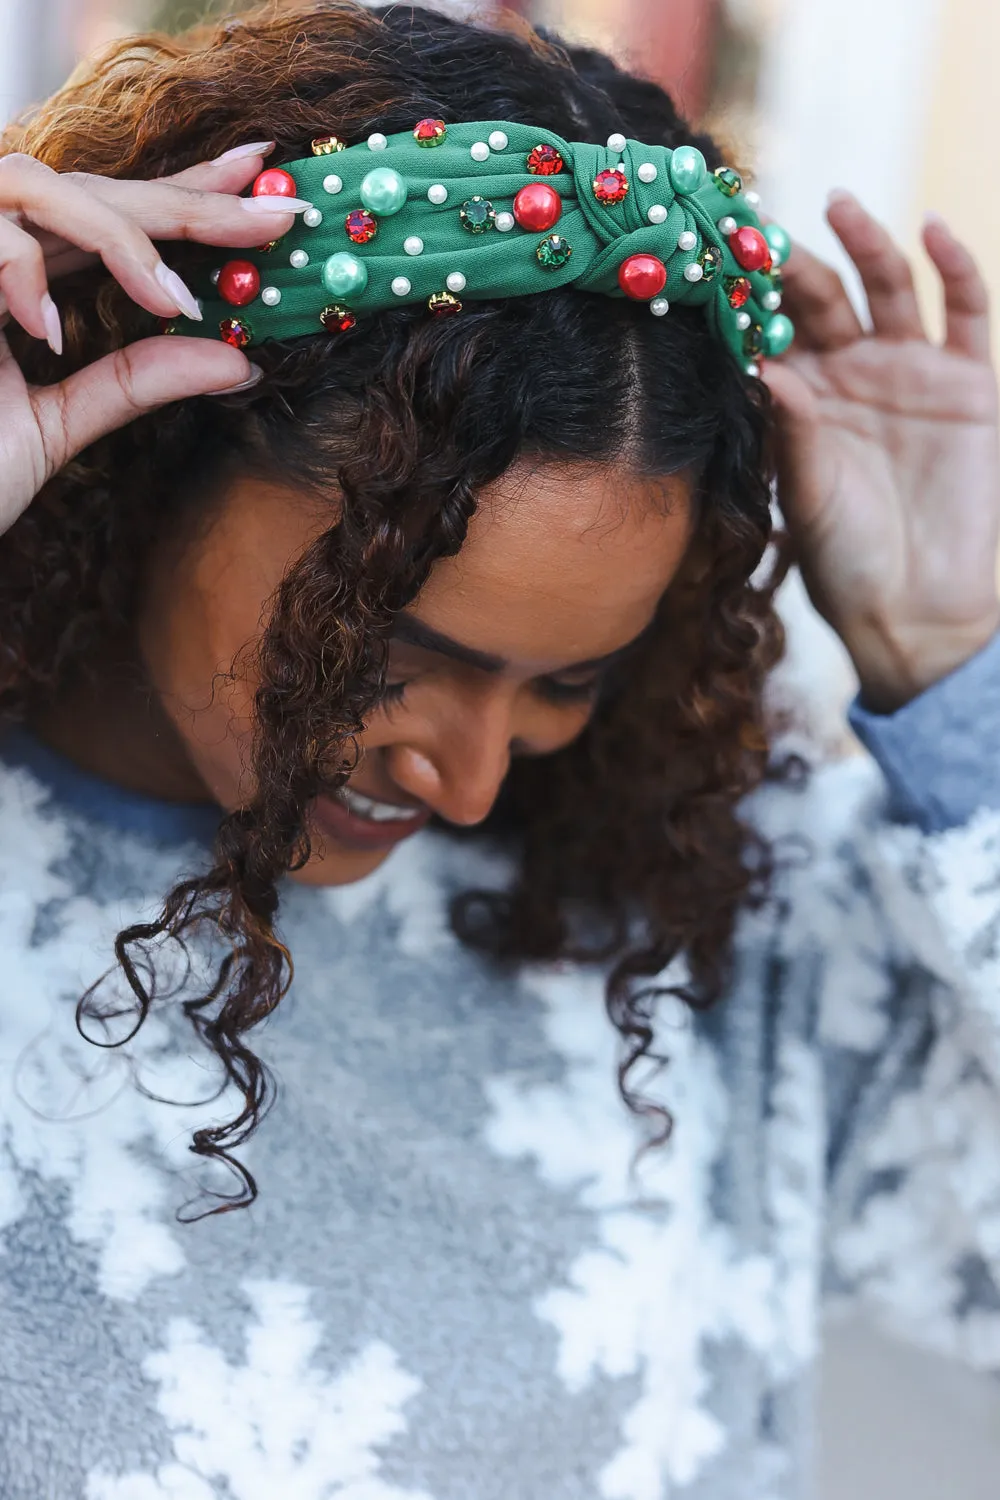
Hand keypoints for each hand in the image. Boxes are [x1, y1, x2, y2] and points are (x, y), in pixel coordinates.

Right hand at [0, 143, 308, 537]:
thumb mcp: (57, 425)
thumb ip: (135, 383)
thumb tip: (238, 361)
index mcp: (21, 281)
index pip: (113, 222)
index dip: (185, 197)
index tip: (264, 184)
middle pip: (91, 190)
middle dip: (185, 201)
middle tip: (271, 217)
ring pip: (36, 186)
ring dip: (115, 233)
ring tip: (174, 297)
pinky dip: (23, 274)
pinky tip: (49, 332)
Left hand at [761, 193, 999, 711]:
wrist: (916, 609)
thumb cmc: (847, 561)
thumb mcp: (808, 497)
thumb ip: (793, 433)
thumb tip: (763, 368)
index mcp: (801, 402)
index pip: (773, 332)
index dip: (750, 297)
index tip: (716, 255)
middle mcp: (852, 376)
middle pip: (823, 299)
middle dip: (798, 261)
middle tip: (768, 223)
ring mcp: (910, 373)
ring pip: (888, 289)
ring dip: (868, 244)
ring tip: (840, 205)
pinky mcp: (967, 382)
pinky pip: (965, 311)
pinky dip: (955, 266)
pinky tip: (933, 229)